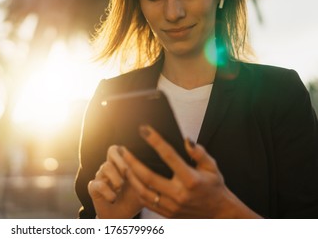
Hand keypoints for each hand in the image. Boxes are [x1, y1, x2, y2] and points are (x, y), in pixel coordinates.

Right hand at [88, 145, 141, 217]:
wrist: (121, 216)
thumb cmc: (133, 199)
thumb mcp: (143, 188)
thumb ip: (147, 178)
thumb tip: (157, 170)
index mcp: (120, 164)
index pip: (118, 148)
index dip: (125, 153)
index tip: (133, 167)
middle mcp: (109, 167)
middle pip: (112, 150)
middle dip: (122, 162)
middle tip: (128, 174)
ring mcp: (100, 176)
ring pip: (106, 166)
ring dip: (116, 179)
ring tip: (120, 189)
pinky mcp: (93, 188)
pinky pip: (99, 184)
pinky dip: (108, 192)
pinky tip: (113, 198)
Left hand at [123, 125, 261, 217]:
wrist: (219, 213)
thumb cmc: (214, 187)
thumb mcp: (212, 167)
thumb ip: (199, 153)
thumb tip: (186, 140)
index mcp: (190, 179)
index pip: (169, 156)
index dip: (155, 141)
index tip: (144, 130)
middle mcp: (179, 194)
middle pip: (148, 177)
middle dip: (132, 162)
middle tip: (123, 150)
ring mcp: (172, 206)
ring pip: (143, 191)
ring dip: (130, 177)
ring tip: (123, 163)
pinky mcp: (167, 214)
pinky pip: (146, 203)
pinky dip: (136, 190)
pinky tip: (131, 179)